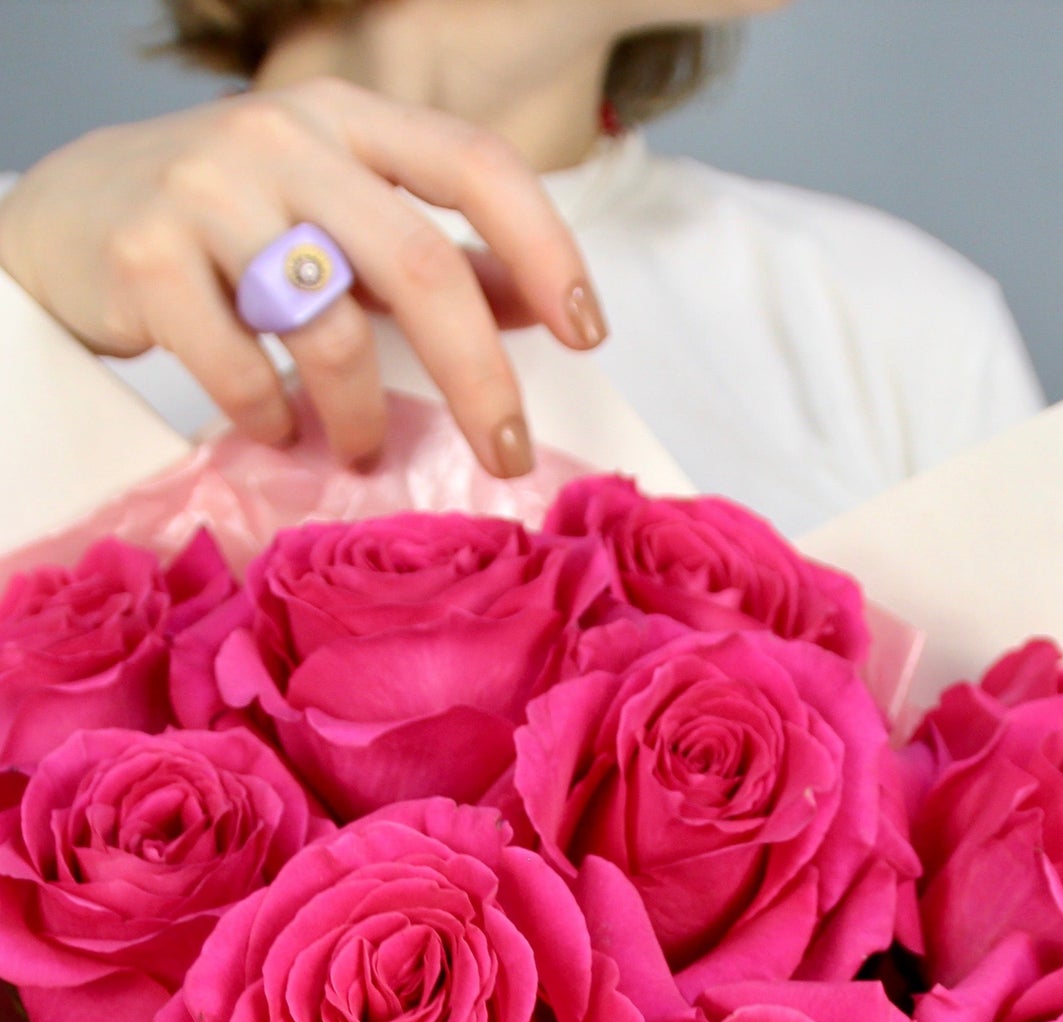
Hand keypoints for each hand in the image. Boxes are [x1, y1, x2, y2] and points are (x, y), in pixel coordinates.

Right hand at [0, 78, 607, 475]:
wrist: (68, 218)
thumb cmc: (232, 226)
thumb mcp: (340, 221)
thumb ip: (438, 257)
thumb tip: (544, 304)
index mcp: (351, 120)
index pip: (477, 165)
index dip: (548, 249)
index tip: (588, 333)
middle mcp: (285, 137)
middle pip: (420, 266)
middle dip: (479, 379)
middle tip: (506, 453)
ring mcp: (207, 188)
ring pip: (332, 327)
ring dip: (365, 414)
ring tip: (363, 446)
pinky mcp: (143, 254)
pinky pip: (241, 365)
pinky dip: (272, 417)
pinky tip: (277, 429)